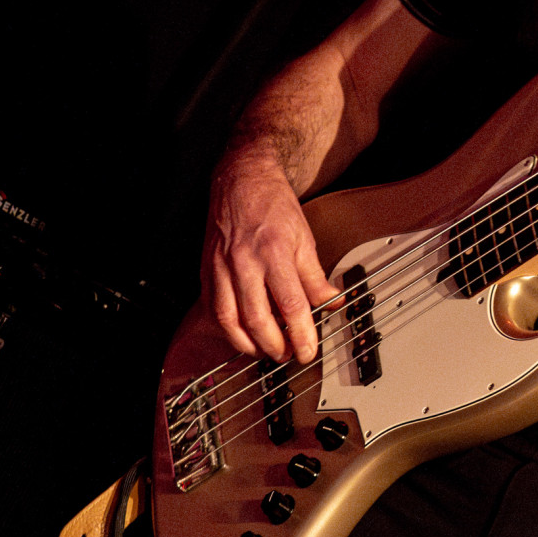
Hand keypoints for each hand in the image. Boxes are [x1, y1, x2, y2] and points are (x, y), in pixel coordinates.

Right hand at [204, 152, 334, 363]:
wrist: (242, 180)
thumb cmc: (273, 205)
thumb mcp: (304, 237)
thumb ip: (315, 276)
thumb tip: (331, 301)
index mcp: (275, 252)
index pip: (291, 304)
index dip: (301, 334)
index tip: (308, 351)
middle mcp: (245, 262)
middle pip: (257, 319)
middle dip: (274, 346)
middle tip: (287, 356)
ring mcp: (221, 267)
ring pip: (229, 320)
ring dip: (247, 344)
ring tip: (265, 351)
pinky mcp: (206, 270)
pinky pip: (212, 309)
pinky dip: (226, 329)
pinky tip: (240, 334)